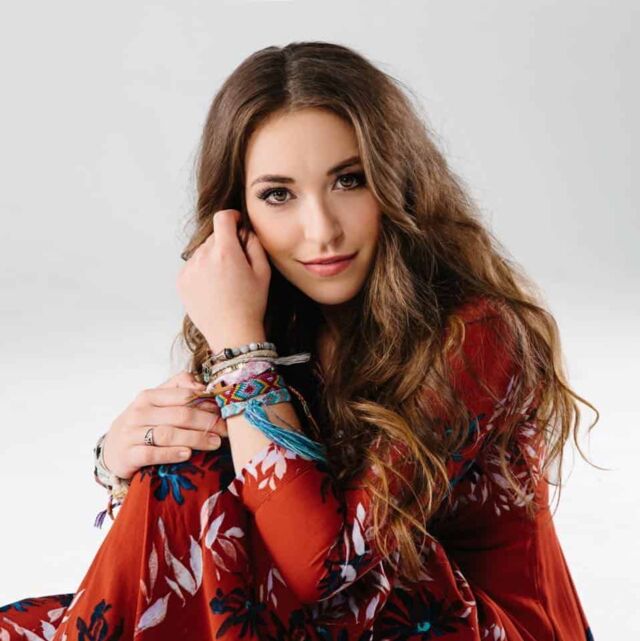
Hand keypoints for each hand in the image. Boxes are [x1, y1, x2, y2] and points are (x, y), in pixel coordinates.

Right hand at [102, 370, 227, 479]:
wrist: (112, 450)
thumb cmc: (142, 424)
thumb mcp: (156, 404)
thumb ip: (178, 389)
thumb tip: (204, 387)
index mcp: (149, 396)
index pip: (184, 395)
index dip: (207, 403)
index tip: (224, 411)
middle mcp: (139, 412)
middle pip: (180, 415)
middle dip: (207, 422)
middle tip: (226, 431)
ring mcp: (131, 434)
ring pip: (169, 433)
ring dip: (196, 438)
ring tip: (215, 443)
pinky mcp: (128, 455)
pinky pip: (152, 453)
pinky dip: (171, 454)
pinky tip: (188, 454)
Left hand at [176, 209, 270, 352]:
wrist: (231, 334)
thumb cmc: (251, 305)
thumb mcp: (263, 272)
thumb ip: (254, 244)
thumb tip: (244, 230)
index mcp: (226, 252)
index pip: (222, 218)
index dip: (232, 217)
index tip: (236, 224)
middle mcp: (203, 257)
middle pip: (213, 236)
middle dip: (225, 242)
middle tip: (237, 263)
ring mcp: (189, 269)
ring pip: (202, 250)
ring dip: (213, 256)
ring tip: (225, 279)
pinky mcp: (182, 281)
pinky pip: (193, 265)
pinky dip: (202, 270)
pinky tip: (214, 287)